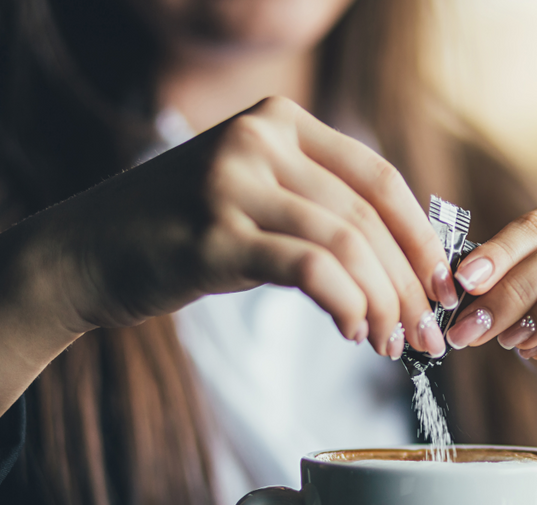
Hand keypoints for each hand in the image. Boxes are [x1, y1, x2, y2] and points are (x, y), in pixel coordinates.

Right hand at [41, 96, 455, 357]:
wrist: (86, 252)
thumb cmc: (184, 232)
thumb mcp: (258, 196)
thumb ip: (322, 208)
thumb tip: (409, 264)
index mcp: (281, 121)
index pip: (380, 179)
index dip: (422, 238)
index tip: (444, 286)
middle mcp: (260, 139)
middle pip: (368, 219)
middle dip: (409, 285)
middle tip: (426, 334)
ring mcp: (234, 182)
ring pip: (347, 246)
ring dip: (383, 304)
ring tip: (392, 343)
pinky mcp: (215, 234)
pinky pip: (310, 269)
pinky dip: (347, 304)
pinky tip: (354, 332)